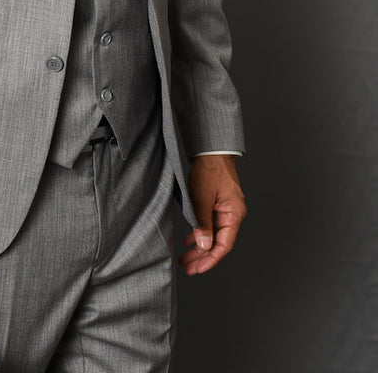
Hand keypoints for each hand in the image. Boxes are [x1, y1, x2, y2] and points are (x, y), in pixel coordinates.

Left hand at [179, 154, 245, 274]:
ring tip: (185, 258)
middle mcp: (232, 214)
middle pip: (218, 242)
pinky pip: (209, 224)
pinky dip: (199, 233)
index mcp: (234, 214)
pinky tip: (189, 241)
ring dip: (199, 247)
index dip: (210, 259)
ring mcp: (225, 210)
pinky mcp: (217, 204)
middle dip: (202, 257)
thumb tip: (204, 246)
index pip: (224, 245)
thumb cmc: (209, 170)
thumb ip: (202, 223)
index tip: (197, 269)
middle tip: (188, 268)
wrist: (211, 150)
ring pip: (212, 235)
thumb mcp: (202, 198)